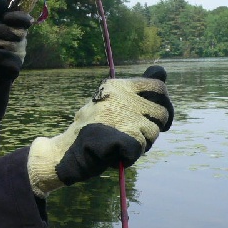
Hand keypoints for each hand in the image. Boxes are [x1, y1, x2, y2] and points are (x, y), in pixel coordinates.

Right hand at [27, 66, 173, 196]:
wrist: (64, 151)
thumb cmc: (90, 127)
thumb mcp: (110, 101)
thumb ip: (136, 89)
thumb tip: (162, 71)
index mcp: (117, 86)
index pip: (157, 86)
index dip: (164, 103)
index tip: (158, 117)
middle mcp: (121, 98)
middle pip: (161, 112)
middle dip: (155, 127)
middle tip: (138, 135)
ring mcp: (121, 118)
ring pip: (152, 133)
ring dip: (142, 143)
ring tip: (120, 144)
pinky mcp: (121, 138)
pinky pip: (140, 148)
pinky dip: (130, 156)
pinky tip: (115, 155)